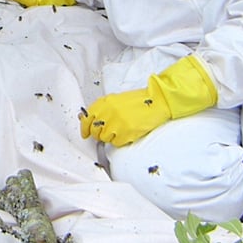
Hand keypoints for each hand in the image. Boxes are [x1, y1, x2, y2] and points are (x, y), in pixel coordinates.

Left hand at [79, 55, 216, 146]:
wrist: (157, 101)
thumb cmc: (138, 101)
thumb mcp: (117, 100)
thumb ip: (103, 109)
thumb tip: (88, 119)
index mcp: (105, 102)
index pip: (87, 117)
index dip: (85, 127)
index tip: (85, 132)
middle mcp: (109, 112)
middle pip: (95, 130)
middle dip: (99, 133)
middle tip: (107, 132)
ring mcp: (117, 122)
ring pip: (105, 138)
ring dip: (110, 137)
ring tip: (120, 130)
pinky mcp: (127, 132)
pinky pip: (116, 143)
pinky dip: (120, 141)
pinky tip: (127, 133)